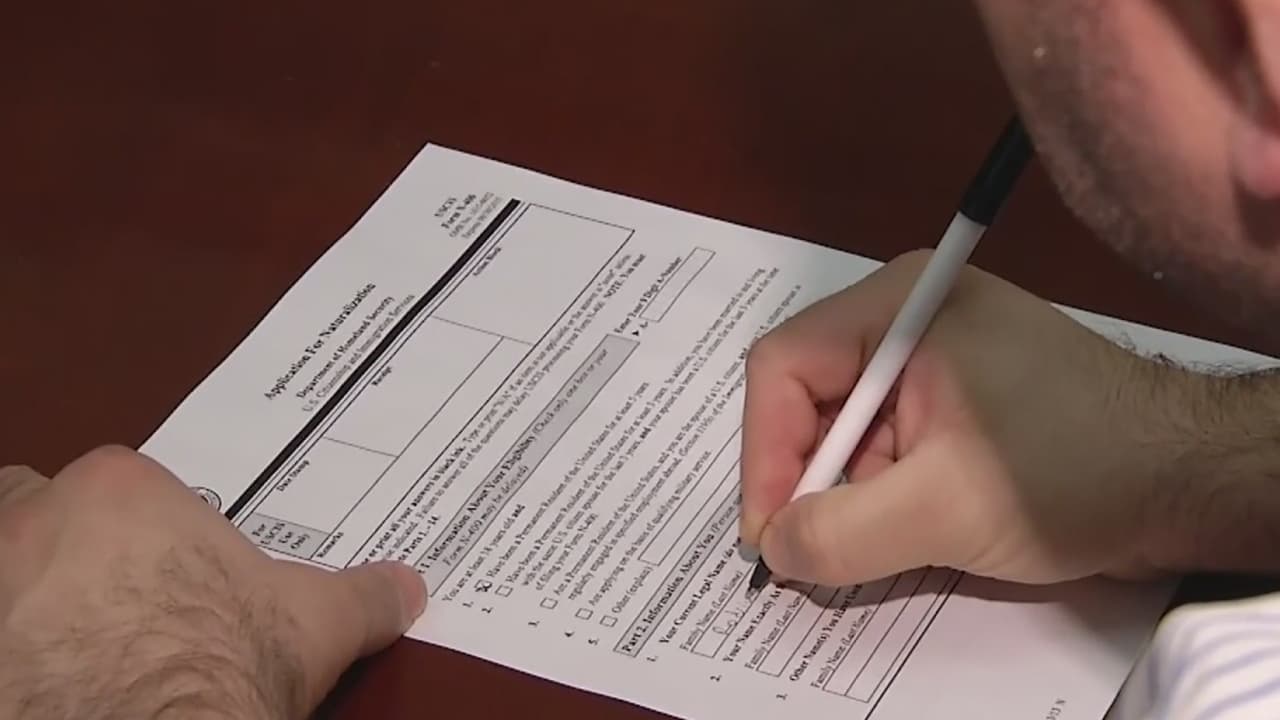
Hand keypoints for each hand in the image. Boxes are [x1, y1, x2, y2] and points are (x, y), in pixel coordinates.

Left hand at [0, 446, 427, 718]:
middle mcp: (41, 518)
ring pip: (0, 566)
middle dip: (57, 552)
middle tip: (102, 612)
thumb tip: (406, 588)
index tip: (161, 583)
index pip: (114, 490)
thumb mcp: (315, 621)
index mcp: (123, 491)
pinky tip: (45, 686)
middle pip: (33, 512)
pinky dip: (14, 655)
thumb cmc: (224, 661)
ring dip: (21, 597)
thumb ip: (362, 595)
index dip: (139, 537)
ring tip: (68, 653)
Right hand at [739, 250, 1181, 587]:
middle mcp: (907, 315)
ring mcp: (935, 355)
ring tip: (872, 544)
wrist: (1190, 480)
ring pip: (846, 426)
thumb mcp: (945, 510)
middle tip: (810, 548)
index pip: (783, 367)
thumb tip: (775, 550)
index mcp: (899, 304)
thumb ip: (842, 532)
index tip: (771, 534)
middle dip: (806, 477)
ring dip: (846, 492)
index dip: (763, 453)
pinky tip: (902, 530)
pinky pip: (887, 441)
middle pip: (810, 395)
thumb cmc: (1072, 471)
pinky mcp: (957, 396)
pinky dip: (880, 492)